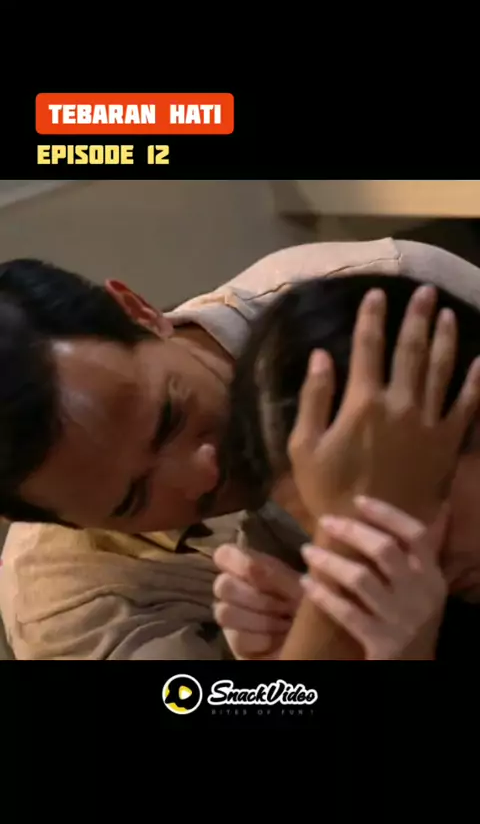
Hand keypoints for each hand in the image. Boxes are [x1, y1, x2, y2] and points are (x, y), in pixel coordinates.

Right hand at [213, 544, 301, 658]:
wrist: (318, 638)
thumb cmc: (309, 604)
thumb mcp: (301, 586)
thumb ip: (276, 576)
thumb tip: (251, 565)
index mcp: (249, 567)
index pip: (224, 555)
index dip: (236, 561)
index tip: (254, 569)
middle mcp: (235, 589)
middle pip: (223, 585)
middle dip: (257, 597)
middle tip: (285, 605)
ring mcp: (231, 616)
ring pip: (226, 612)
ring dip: (262, 619)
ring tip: (285, 623)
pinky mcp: (235, 644)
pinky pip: (238, 638)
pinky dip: (264, 639)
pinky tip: (280, 639)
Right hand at [288, 285, 479, 526]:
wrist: (371, 531)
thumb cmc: (329, 490)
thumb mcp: (304, 446)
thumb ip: (314, 398)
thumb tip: (320, 355)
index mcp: (363, 401)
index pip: (368, 347)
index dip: (372, 317)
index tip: (376, 294)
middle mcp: (400, 403)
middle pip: (411, 349)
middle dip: (417, 317)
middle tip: (426, 292)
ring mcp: (428, 422)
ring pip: (441, 369)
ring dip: (445, 338)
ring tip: (448, 314)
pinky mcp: (448, 442)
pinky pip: (466, 405)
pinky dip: (474, 382)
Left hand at [300, 495, 447, 659]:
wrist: (413, 668)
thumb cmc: (409, 619)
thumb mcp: (419, 588)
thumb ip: (405, 558)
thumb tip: (369, 517)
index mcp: (432, 576)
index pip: (415, 534)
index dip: (387, 514)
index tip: (358, 500)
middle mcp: (420, 594)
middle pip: (384, 550)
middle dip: (351, 531)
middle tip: (324, 521)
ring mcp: (401, 618)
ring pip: (360, 578)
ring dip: (329, 561)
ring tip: (307, 550)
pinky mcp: (380, 641)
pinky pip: (345, 611)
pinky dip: (322, 594)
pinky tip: (306, 582)